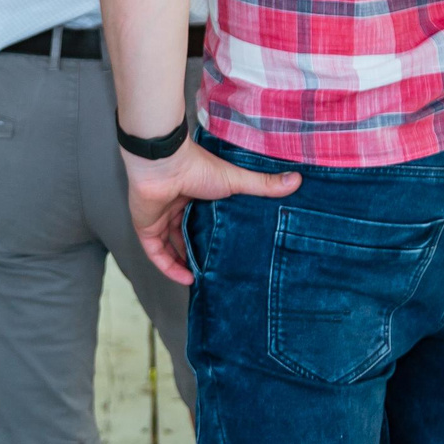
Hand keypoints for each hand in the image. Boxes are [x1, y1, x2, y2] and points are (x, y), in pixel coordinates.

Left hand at [124, 144, 299, 283]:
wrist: (164, 163)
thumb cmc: (197, 167)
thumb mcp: (235, 180)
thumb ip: (263, 185)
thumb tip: (297, 180)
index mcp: (195, 194)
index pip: (203, 221)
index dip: (213, 238)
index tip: (228, 253)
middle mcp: (176, 206)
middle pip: (186, 236)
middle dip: (199, 253)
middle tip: (216, 271)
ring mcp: (159, 217)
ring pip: (171, 246)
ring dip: (184, 264)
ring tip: (203, 280)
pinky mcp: (146, 227)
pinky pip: (156, 254)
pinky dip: (169, 267)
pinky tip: (186, 278)